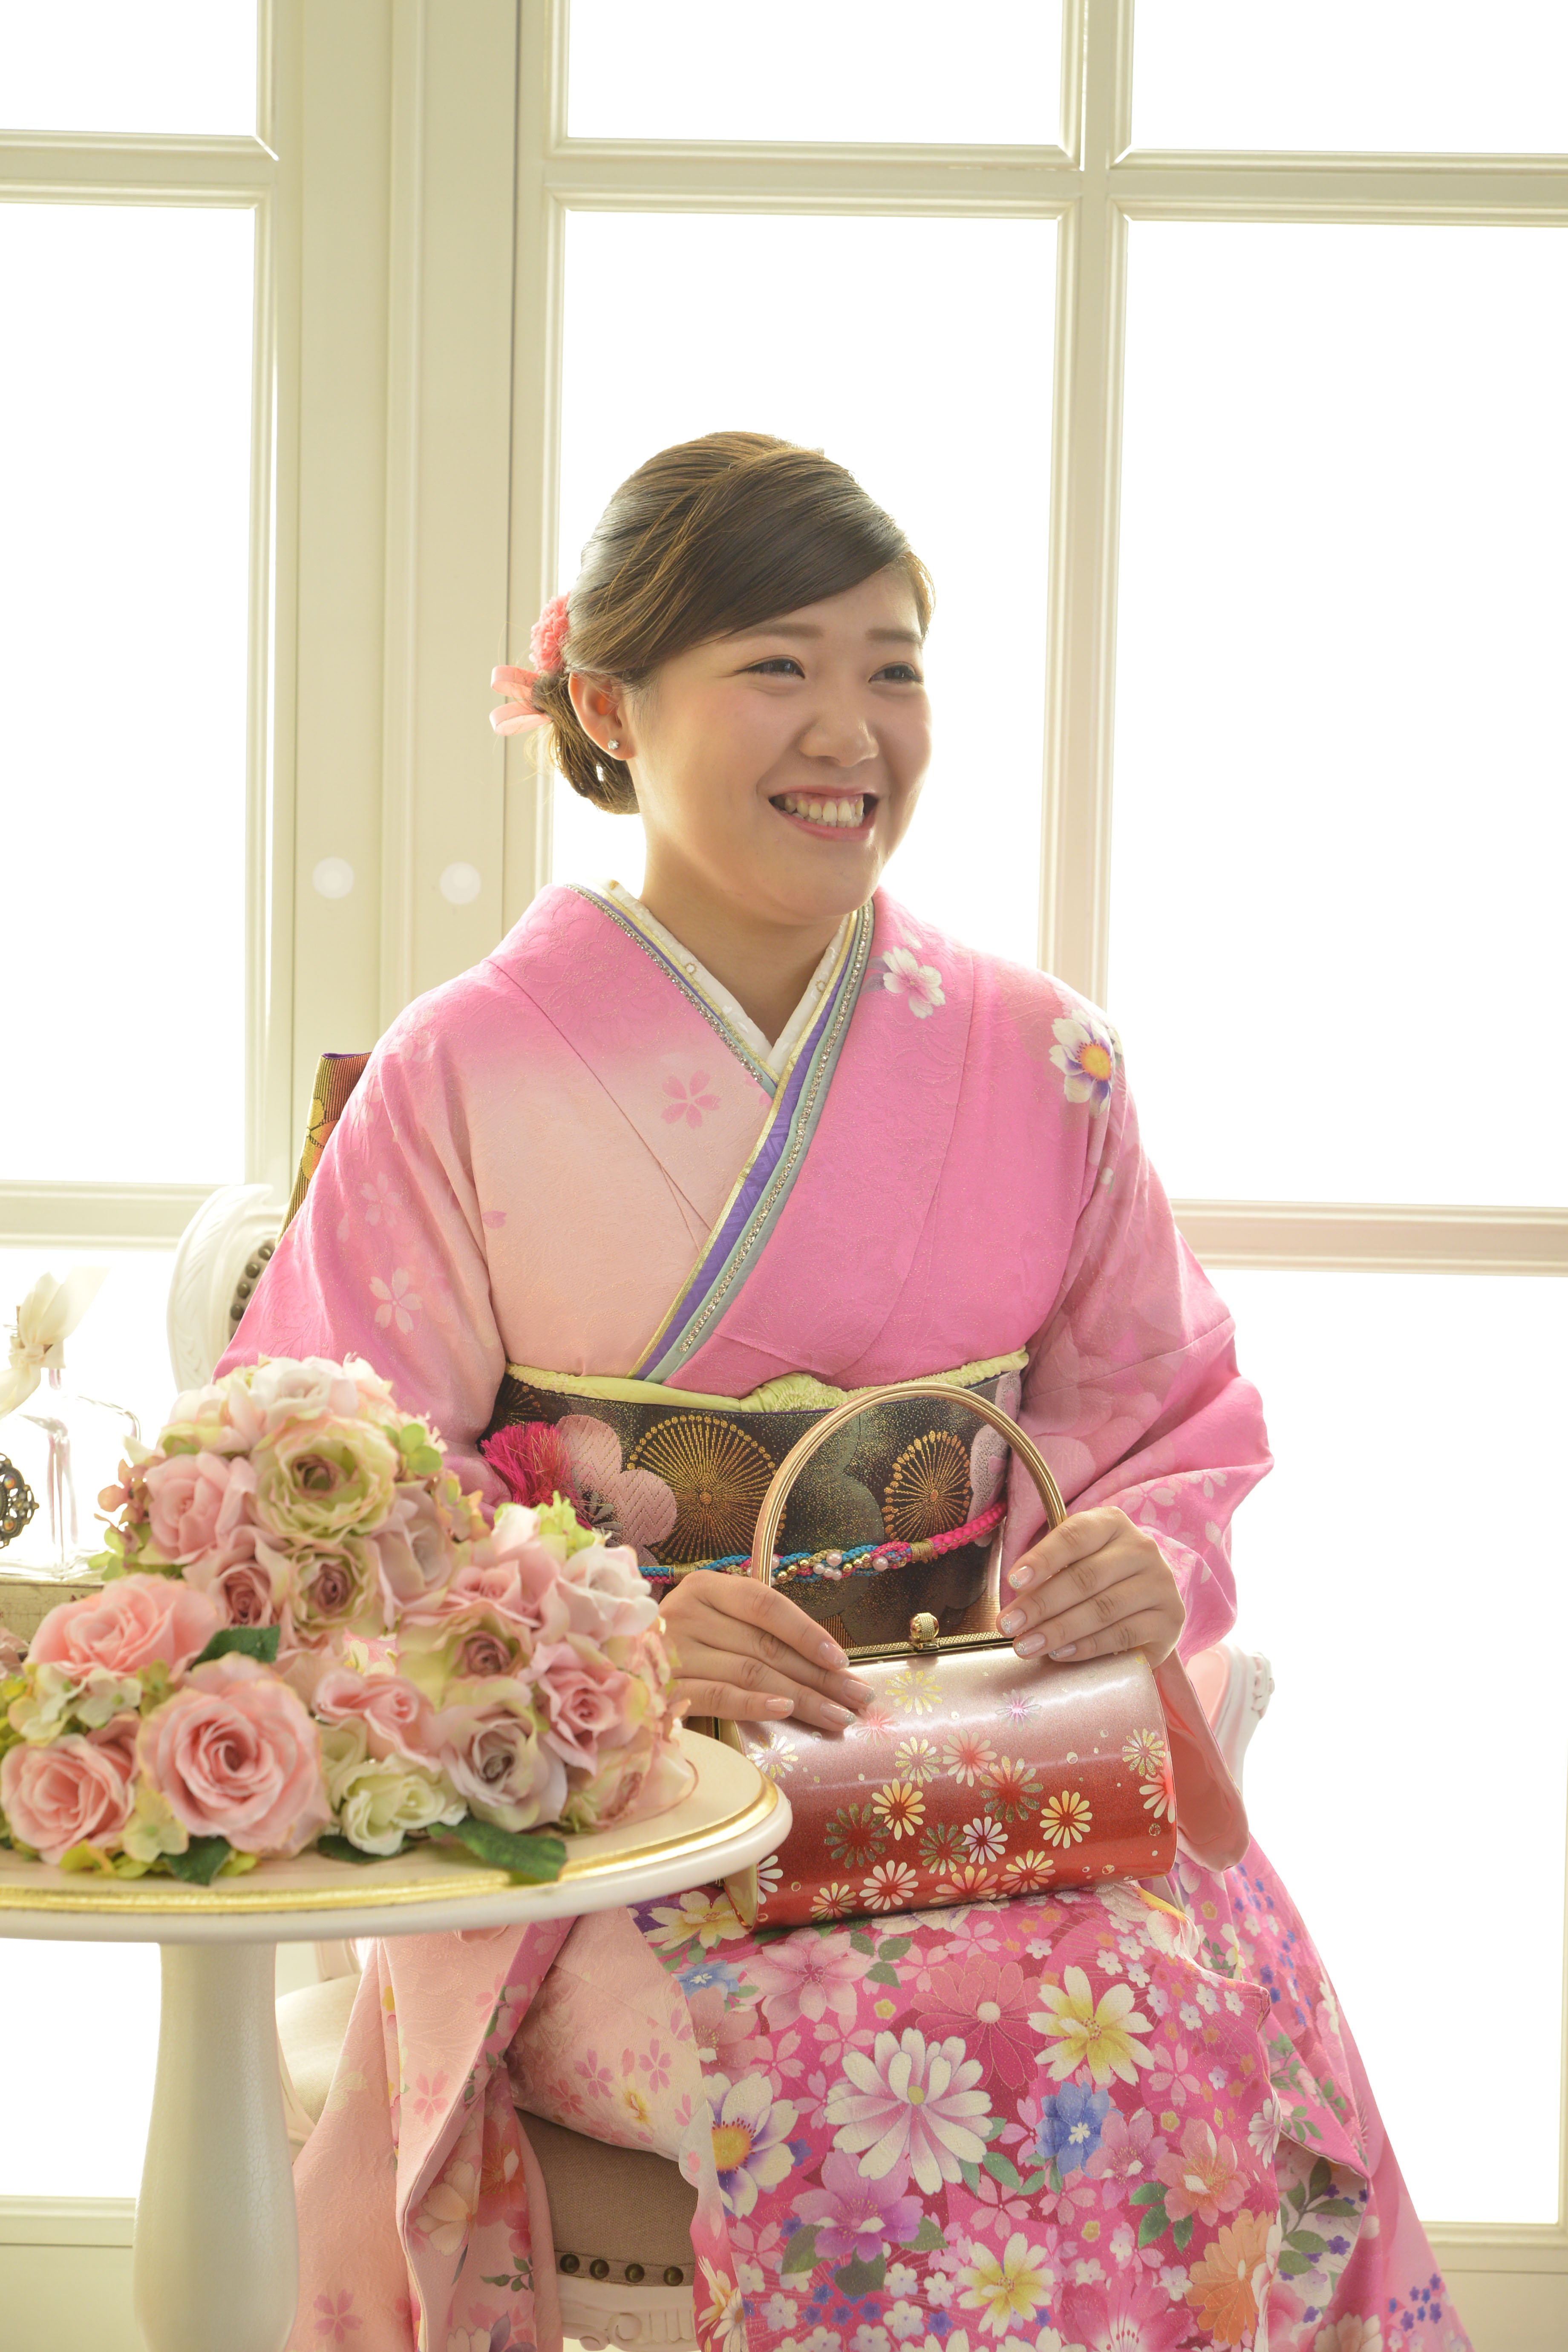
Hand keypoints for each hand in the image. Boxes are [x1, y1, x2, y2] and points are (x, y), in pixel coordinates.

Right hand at [660, 1569, 873, 1731]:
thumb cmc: (688, 1640)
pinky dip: (753, 1705)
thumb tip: (830, 1662)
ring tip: (837, 1717)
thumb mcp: (720, 1619)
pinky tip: (785, 1713)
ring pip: (749, 1673)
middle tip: (857, 1698)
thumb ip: (761, 1630)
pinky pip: (717, 1697)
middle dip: (818, 1675)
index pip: (764, 1604)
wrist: (620, 1662)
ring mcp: (672, 1653)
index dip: (806, 1631)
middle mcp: (686, 1614)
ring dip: (801, 1698)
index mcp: (704, 1587)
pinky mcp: (664, 1690)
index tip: (842, 1660)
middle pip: (764, 1645)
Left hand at [997, 1507, 1184, 1668]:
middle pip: (1085, 1577)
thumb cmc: (1098, 1579)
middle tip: (1008, 1625)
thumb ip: (1049, 1573)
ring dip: (1059, 1630)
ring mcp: (1161, 1584)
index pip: (1075, 1536)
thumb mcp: (1075, 1562)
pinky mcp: (1170, 1620)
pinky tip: (1060, 1654)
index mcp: (1113, 1523)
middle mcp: (1142, 1549)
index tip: (1012, 1581)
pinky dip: (1087, 1647)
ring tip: (1026, 1645)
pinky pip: (1123, 1635)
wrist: (1147, 1605)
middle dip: (1041, 1604)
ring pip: (1103, 1608)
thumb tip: (1014, 1603)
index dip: (1043, 1558)